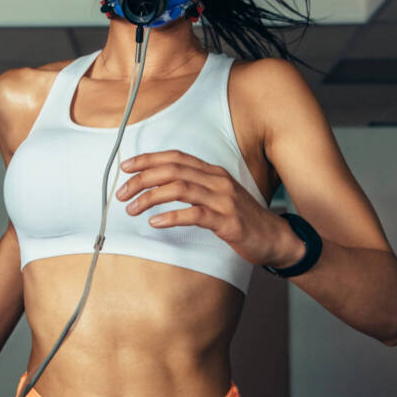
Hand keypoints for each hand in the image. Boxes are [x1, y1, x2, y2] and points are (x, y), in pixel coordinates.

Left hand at [116, 150, 297, 266]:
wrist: (274, 238)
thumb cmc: (242, 219)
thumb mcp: (218, 196)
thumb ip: (195, 187)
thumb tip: (161, 185)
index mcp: (213, 172)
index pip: (175, 157)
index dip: (148, 159)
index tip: (126, 167)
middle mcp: (217, 181)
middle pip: (172, 170)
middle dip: (142, 179)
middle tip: (121, 193)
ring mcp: (223, 200)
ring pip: (179, 188)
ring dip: (150, 197)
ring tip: (132, 209)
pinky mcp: (227, 221)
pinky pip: (194, 214)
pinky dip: (171, 217)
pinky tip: (155, 223)